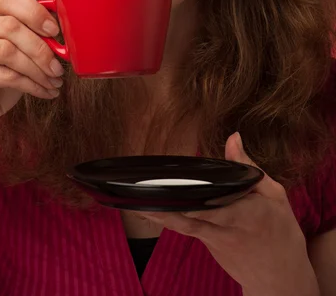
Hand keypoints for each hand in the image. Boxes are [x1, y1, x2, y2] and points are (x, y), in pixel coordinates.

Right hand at [0, 0, 64, 149]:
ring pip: (8, 51)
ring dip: (38, 68)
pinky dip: (31, 84)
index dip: (33, 12)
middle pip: (9, 26)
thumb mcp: (15, 54)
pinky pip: (6, 75)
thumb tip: (59, 30)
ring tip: (53, 80)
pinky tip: (44, 91)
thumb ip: (30, 36)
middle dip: (40, 47)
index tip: (54, 30)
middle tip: (58, 65)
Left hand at [136, 133, 318, 295]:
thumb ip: (249, 167)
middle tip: (146, 194)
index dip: (199, 203)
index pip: (220, 208)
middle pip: (194, 217)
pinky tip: (149, 210)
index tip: (181, 192)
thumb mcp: (275, 196)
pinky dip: (168, 220)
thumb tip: (233, 137)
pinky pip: (185, 229)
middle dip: (170, 208)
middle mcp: (228, 229)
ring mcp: (214, 241)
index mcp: (249, 214)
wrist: (281, 280)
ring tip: (137, 202)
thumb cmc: (280, 233)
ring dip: (160, 215)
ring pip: (183, 226)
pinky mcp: (207, 246)